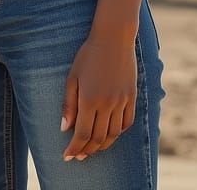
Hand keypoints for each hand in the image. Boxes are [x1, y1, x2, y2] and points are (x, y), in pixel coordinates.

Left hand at [60, 32, 136, 161]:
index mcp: (89, 99)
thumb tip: (64, 129)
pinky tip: (110, 135)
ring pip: (113, 134)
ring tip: (93, 149)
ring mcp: (122, 101)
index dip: (74, 148)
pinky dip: (118, 133)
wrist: (113, 38)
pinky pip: (126, 123)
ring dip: (103, 146)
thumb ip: (69, 104)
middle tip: (79, 157)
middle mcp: (107, 104)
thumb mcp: (73, 76)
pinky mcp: (132, 98)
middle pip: (98, 137)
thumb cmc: (88, 55)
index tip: (67, 157)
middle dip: (87, 150)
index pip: (81, 133)